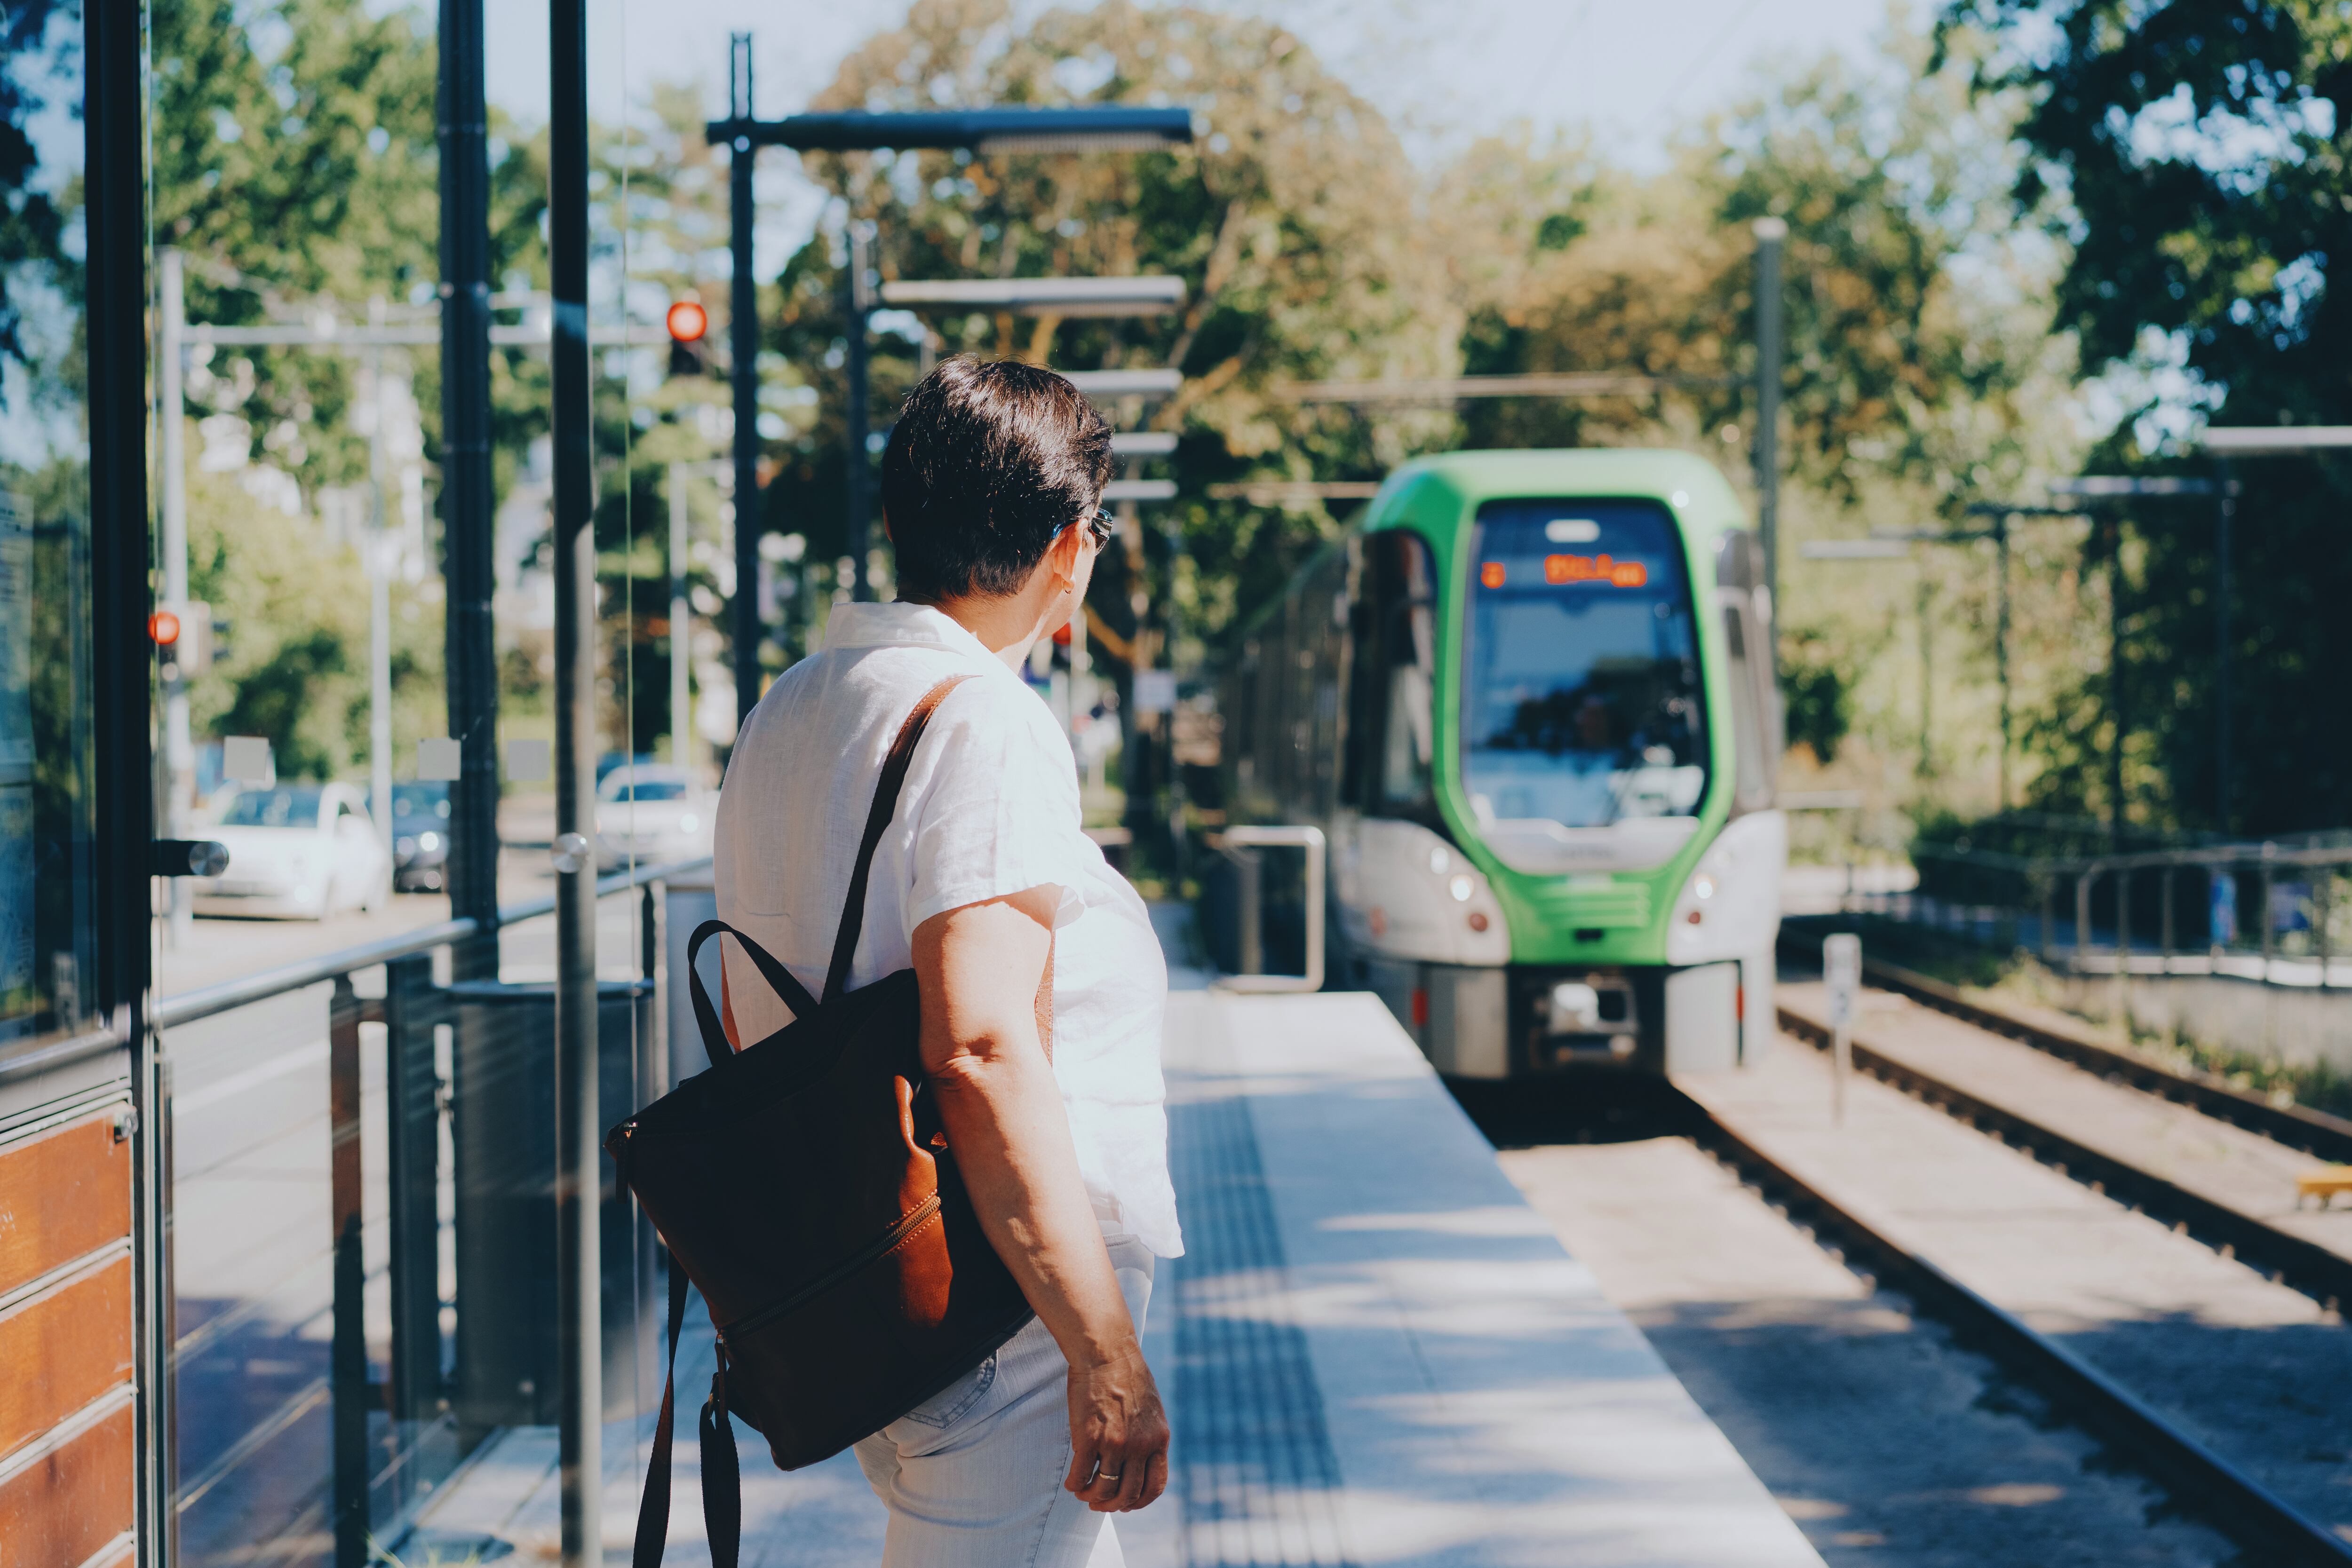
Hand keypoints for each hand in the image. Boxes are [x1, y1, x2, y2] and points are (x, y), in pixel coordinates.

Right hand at [1063, 1340, 1169, 1512]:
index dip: (1140, 1501)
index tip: (1127, 1503)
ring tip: (1083, 1492)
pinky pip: (1080, 1475)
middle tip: (1099, 1502)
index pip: (1155, 1486)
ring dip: (1091, 1497)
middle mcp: (1139, 1446)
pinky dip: (1075, 1484)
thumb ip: (1149, 1435)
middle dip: (1112, 1504)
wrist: (1106, 1352)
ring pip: (1103, 1490)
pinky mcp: (1089, 1438)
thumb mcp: (1151, 1408)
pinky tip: (1072, 1482)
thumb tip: (1142, 1461)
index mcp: (1158, 1439)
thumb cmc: (1126, 1375)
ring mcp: (1114, 1444)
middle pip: (1128, 1494)